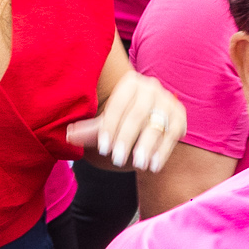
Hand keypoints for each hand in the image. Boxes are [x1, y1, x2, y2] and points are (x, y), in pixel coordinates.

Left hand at [67, 70, 186, 172]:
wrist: (149, 117)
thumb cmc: (121, 119)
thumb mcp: (105, 123)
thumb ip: (89, 130)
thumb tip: (67, 135)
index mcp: (130, 83)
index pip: (118, 105)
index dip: (110, 127)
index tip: (103, 148)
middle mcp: (151, 88)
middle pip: (138, 114)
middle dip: (126, 138)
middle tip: (116, 160)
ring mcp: (167, 101)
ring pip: (156, 125)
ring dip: (146, 147)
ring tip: (137, 165)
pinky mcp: (180, 116)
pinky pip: (171, 135)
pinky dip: (162, 151)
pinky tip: (153, 166)